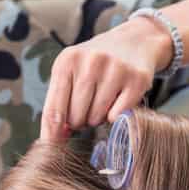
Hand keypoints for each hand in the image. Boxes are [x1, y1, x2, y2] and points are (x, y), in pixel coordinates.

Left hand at [40, 16, 171, 139]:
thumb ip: (57, 102)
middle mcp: (90, 61)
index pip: (53, 109)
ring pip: (96, 118)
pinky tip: (117, 100)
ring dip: (97, 118)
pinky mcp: (136, 79)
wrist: (135, 41)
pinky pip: (117, 116)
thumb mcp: (71, 71)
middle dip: (79, 121)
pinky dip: (115, 116)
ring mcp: (115, 69)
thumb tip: (52, 139)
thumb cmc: (95, 63)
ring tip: (102, 101)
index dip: (52, 133)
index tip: (52, 149)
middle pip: (75, 117)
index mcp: (67, 60)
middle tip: (87, 108)